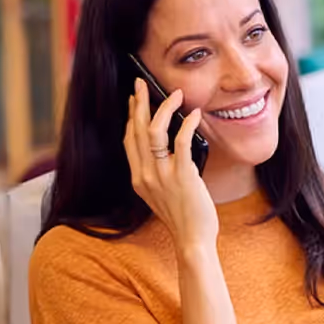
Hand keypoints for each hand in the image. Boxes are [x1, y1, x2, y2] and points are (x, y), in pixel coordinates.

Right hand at [123, 78, 217, 251]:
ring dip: (163, 108)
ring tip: (175, 94)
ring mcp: (162, 175)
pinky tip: (194, 114)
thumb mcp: (161, 194)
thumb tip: (169, 145)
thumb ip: (158, 172)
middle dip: (139, 102)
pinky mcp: (182, 176)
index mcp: (138, 178)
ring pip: (154, 131)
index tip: (134, 100)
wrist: (192, 240)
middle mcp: (145, 175)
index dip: (131, 117)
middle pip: (137, 130)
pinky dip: (187, 123)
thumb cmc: (183, 217)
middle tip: (141, 83)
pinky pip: (181, 141)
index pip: (129, 140)